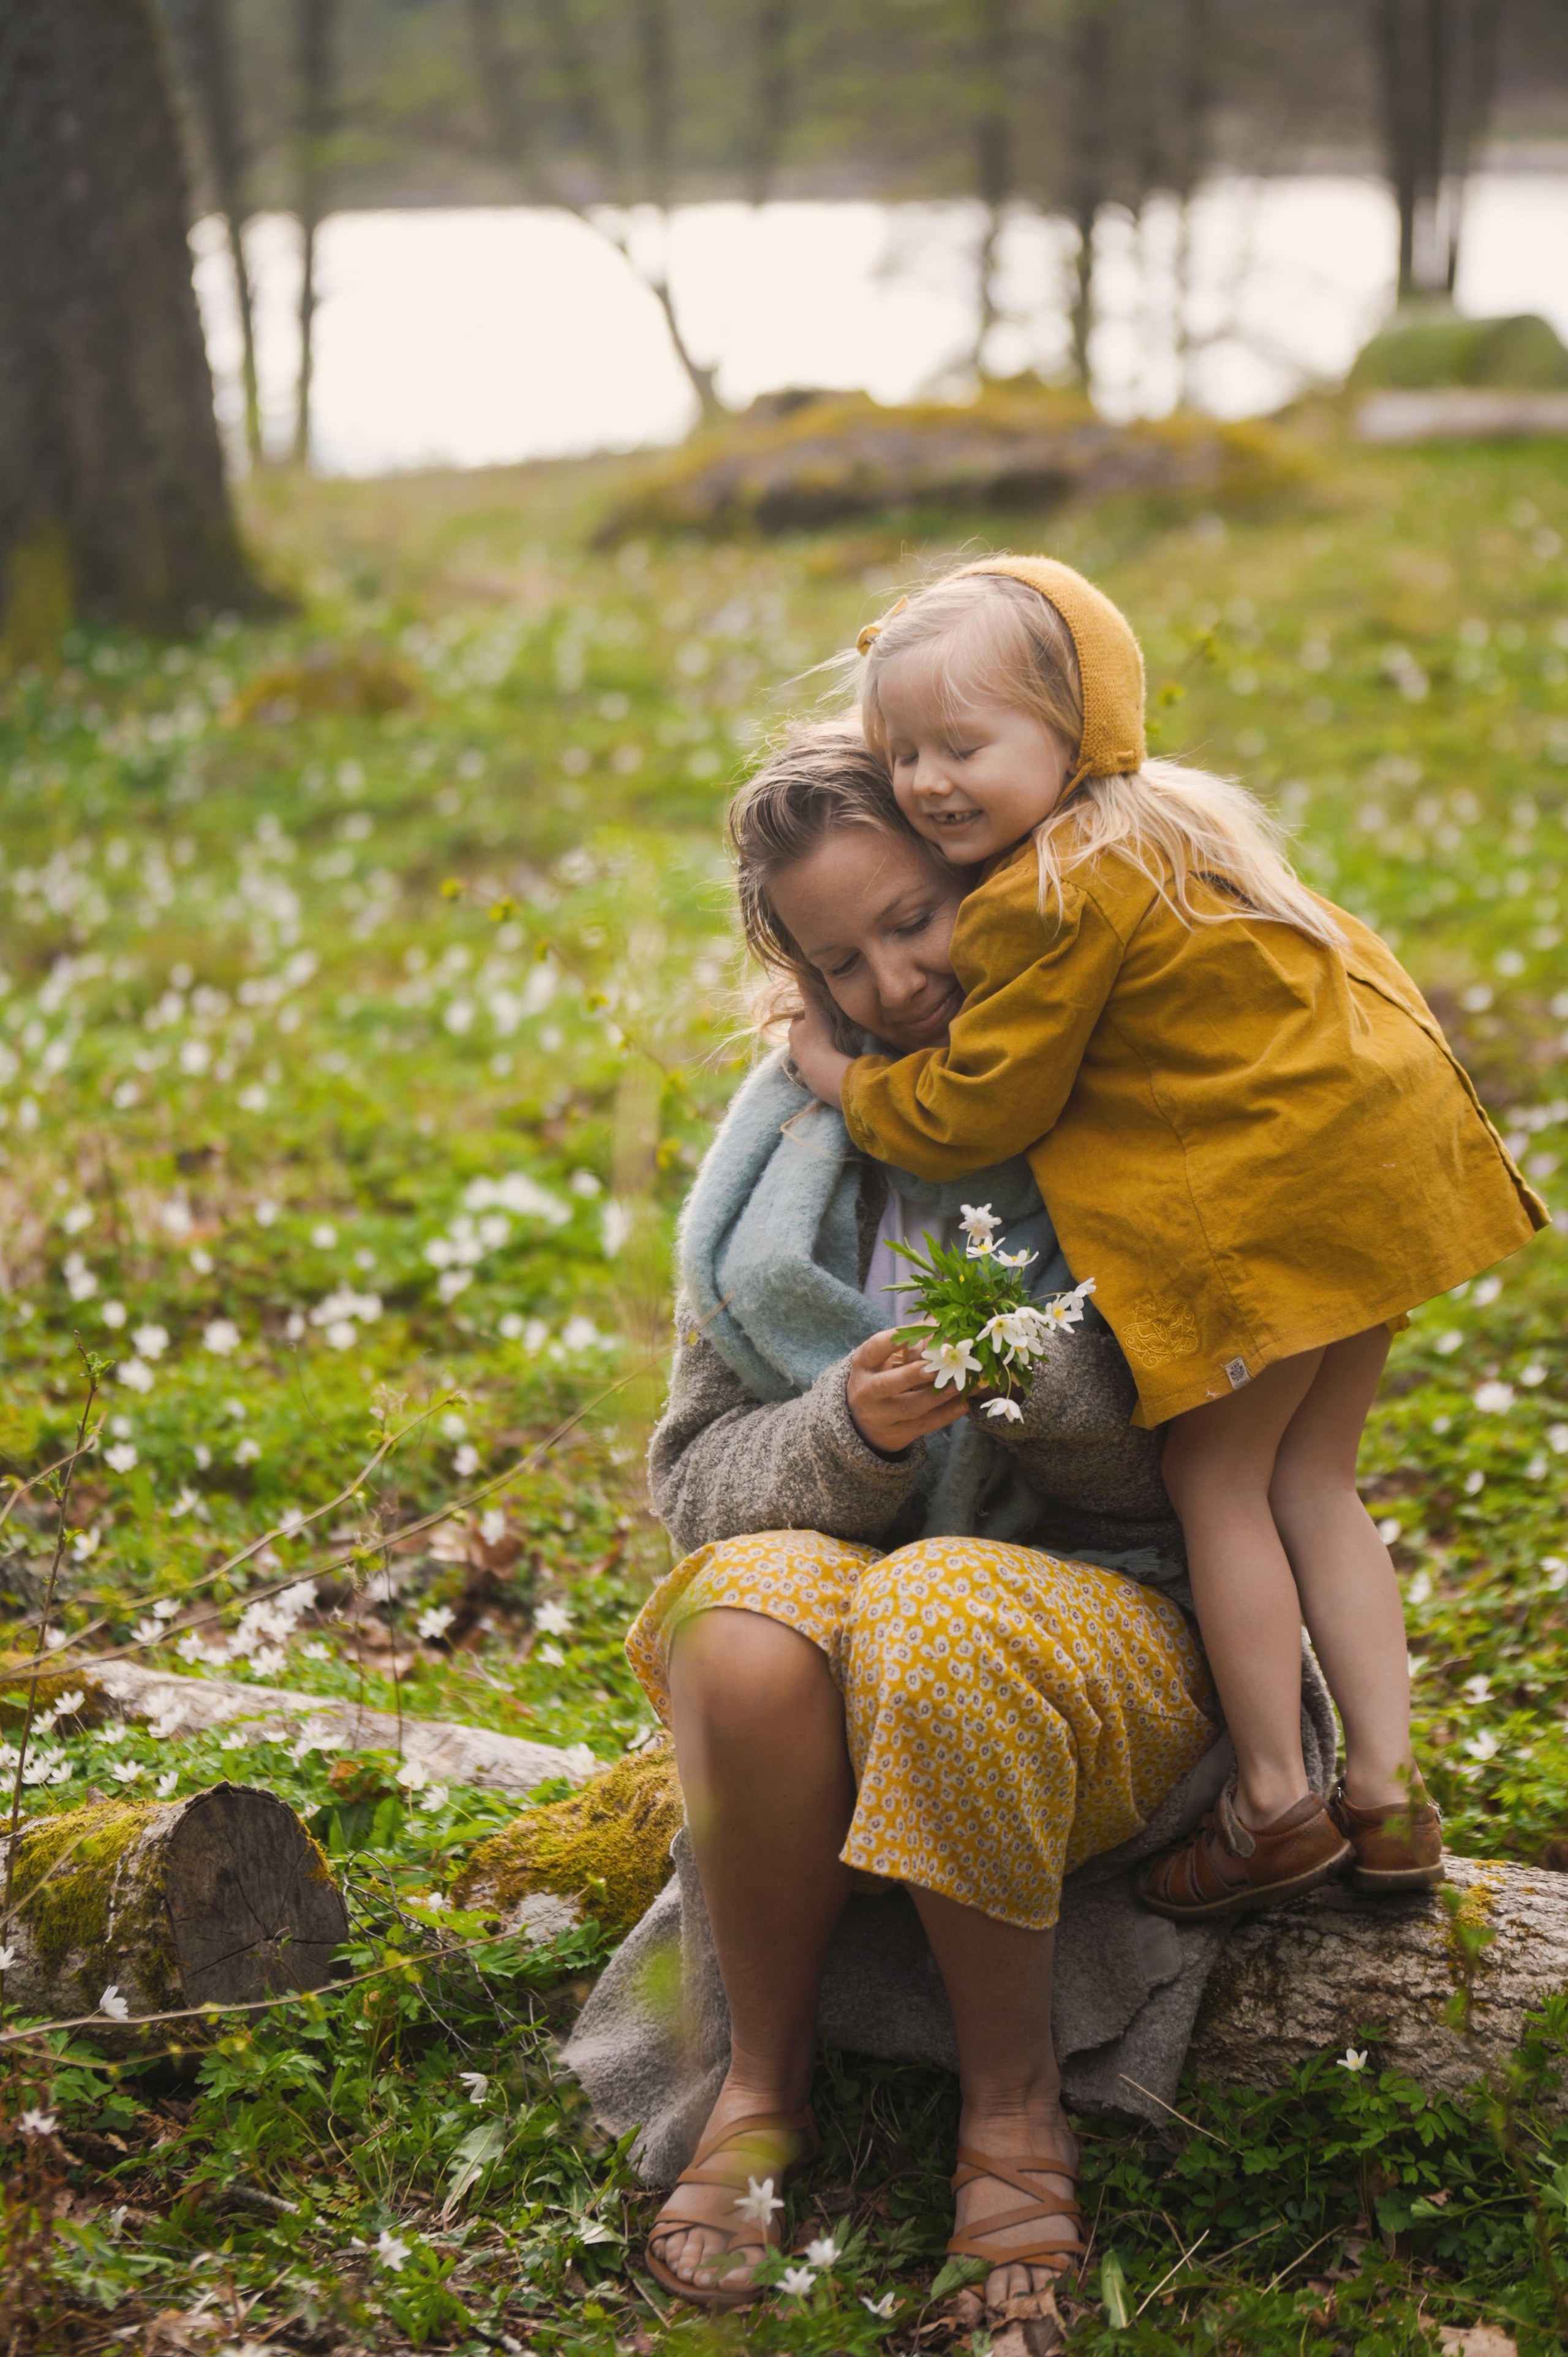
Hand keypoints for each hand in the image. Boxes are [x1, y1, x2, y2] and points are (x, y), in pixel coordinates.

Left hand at [788, 1002, 853, 1109]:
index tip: (818, 1016)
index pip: (799, 1021)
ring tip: (820, 1052)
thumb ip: (808, 992)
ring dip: (808, 1054)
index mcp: (794, 1031)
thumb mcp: (816, 1010)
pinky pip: (806, 1074)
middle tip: (822, 1033)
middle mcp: (794, 1048)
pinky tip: (814, 1073)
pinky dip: (809, 1072)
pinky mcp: (807, 1077)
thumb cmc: (819, 1037)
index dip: (807, 1018)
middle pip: (799, 1039)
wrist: (822, 1068)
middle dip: (807, 1036)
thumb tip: (799, 973)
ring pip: (801, 1056)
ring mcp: (800, 1064)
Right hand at [847, 1328, 969, 1455]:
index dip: (897, 1339)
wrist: (861, 1422)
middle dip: (914, 1374)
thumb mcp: (882, 1358)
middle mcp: (866, 1391)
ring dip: (937, 1395)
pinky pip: (923, 1425)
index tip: (924, 1329)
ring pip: (909, 1407)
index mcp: (863, 1364)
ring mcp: (880, 1416)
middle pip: (886, 1384)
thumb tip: (940, 1317)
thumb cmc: (879, 1377)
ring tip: (960, 1383)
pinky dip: (945, 1416)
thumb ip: (907, 1340)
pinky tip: (963, 1405)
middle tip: (941, 1362)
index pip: (876, 1348)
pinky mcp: (897, 1433)